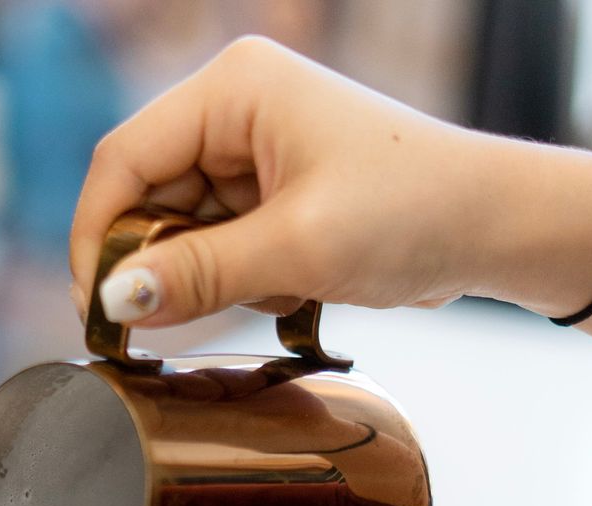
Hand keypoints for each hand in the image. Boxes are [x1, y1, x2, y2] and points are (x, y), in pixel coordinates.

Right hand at [70, 36, 591, 330]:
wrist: (493, 227)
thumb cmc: (412, 211)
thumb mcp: (296, 250)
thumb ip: (198, 276)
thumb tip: (116, 301)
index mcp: (233, 89)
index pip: (123, 160)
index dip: (98, 237)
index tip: (98, 311)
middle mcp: (234, 111)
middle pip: (145, 199)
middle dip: (158, 267)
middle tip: (169, 329)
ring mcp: (253, 154)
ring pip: (180, 234)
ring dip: (208, 281)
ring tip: (274, 292)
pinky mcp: (271, 197)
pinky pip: (218, 250)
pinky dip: (239, 284)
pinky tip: (291, 290)